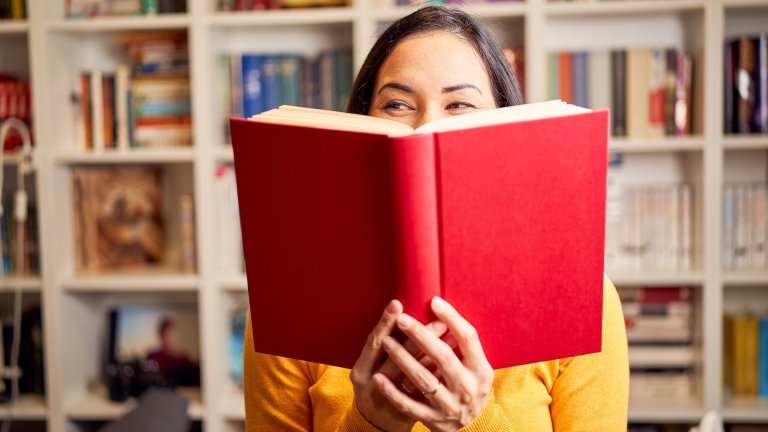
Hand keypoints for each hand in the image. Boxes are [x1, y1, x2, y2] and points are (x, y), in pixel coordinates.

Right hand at [350, 299, 447, 431]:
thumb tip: (406, 314)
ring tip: (449, 334)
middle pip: (395, 359)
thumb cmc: (376, 387)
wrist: (376, 426)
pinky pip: (426, 393)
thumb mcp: (371, 368)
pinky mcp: (406, 415)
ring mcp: (389, 402)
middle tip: (437, 319)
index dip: (385, 323)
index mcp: (360, 370)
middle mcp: (371, 387)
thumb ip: (384, 346)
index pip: (373, 343)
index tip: (398, 304)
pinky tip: (450, 360)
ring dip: (433, 354)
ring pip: (413, 377)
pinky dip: (438, 375)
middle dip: (418, 337)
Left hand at [372, 297, 493, 431]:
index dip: (452, 318)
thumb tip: (443, 311)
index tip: (434, 302)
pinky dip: (393, 392)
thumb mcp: (476, 367)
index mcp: (481, 370)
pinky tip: (379, 377)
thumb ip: (464, 345)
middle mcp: (467, 388)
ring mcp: (450, 406)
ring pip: (423, 379)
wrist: (472, 427)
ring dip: (403, 358)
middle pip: (443, 356)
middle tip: (402, 319)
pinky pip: (409, 405)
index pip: (468, 338)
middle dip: (420, 335)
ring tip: (386, 341)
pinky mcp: (433, 420)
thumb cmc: (469, 385)